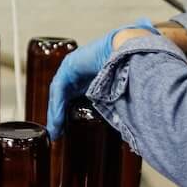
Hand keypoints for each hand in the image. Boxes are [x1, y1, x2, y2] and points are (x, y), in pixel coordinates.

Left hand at [47, 19, 156, 139]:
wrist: (131, 55)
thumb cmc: (131, 71)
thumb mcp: (117, 95)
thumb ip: (112, 106)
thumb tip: (121, 127)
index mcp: (91, 76)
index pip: (74, 96)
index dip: (68, 112)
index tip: (66, 128)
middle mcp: (80, 71)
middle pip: (64, 96)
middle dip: (59, 115)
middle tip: (57, 131)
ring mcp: (73, 66)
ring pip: (59, 94)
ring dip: (56, 113)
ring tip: (55, 129)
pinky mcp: (69, 65)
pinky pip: (59, 89)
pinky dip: (57, 105)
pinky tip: (57, 118)